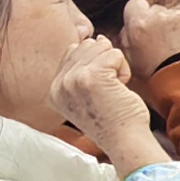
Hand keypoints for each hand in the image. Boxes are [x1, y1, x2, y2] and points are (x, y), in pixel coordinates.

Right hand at [50, 34, 164, 173]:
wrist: (124, 142)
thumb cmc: (113, 122)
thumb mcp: (87, 96)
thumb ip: (83, 68)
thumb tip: (97, 39)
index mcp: (55, 89)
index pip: (72, 51)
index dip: (94, 64)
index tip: (98, 91)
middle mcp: (60, 84)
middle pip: (87, 46)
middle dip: (105, 64)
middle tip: (107, 92)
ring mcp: (74, 79)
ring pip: (102, 47)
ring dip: (115, 67)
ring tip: (113, 91)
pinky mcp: (92, 75)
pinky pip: (114, 54)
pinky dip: (123, 71)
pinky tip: (119, 89)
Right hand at [117, 0, 179, 79]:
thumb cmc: (156, 75)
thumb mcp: (131, 60)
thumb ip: (128, 39)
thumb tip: (128, 29)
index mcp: (138, 23)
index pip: (134, 4)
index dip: (138, 14)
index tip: (142, 26)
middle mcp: (158, 15)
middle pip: (155, 10)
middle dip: (157, 22)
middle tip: (161, 42)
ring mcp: (178, 16)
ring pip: (173, 16)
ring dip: (174, 27)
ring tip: (177, 48)